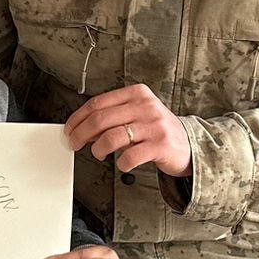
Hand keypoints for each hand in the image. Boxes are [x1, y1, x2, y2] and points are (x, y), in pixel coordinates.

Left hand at [65, 84, 192, 177]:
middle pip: (100, 119)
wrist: (189, 144)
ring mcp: (154, 126)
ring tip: (99, 154)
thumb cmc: (156, 129)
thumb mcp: (136, 114)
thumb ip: (112, 117)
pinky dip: (121, 163)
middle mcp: (145, 106)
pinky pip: (130, 156)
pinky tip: (122, 164)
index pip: (98, 103)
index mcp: (136, 94)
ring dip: (98, 149)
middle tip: (74, 144)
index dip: (78, 118)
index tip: (69, 130)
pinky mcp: (161, 145)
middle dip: (81, 134)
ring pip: (112, 137)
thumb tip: (81, 128)